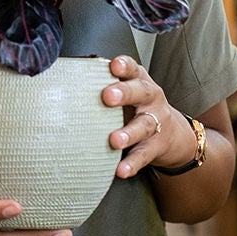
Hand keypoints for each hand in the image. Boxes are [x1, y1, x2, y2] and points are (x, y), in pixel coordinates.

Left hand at [102, 56, 197, 178]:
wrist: (172, 134)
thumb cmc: (137, 107)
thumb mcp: (127, 91)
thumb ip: (104, 85)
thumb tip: (64, 80)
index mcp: (140, 80)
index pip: (133, 69)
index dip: (124, 66)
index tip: (114, 65)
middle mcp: (151, 98)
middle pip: (141, 92)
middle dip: (124, 93)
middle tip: (107, 96)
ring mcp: (156, 122)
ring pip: (144, 125)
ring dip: (128, 133)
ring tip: (114, 140)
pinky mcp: (157, 145)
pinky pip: (144, 154)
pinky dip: (132, 163)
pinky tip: (121, 169)